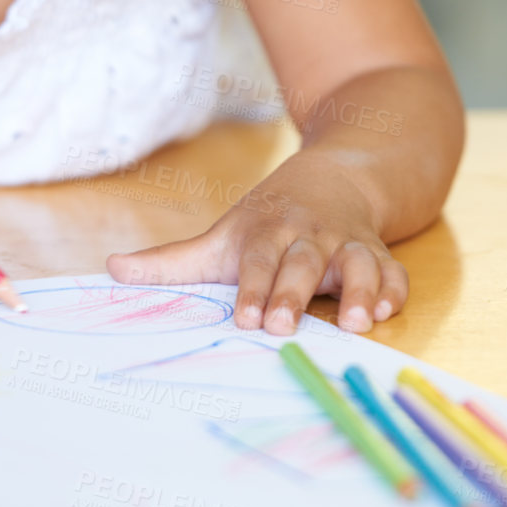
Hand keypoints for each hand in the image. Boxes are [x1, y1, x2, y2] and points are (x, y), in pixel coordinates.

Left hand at [105, 151, 408, 335]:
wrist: (333, 179)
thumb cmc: (268, 222)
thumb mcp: (222, 238)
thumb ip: (171, 262)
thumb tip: (111, 269)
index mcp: (268, 232)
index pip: (257, 261)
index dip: (251, 289)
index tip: (243, 318)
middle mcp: (309, 236)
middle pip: (303, 264)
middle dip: (294, 294)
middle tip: (283, 328)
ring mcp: (348, 245)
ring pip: (358, 264)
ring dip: (361, 290)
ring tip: (360, 322)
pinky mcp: (378, 255)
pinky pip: (394, 270)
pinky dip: (395, 288)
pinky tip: (390, 311)